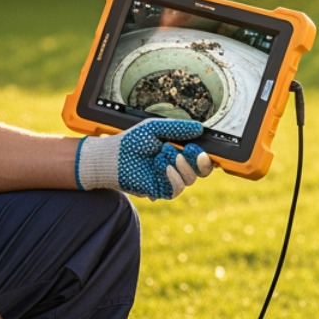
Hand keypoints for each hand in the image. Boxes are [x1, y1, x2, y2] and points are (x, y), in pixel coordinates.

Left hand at [75, 118, 214, 199]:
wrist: (112, 156)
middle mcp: (177, 168)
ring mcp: (169, 180)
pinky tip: (163, 166)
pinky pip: (176, 189)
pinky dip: (172, 177)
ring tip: (164, 152)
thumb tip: (200, 127)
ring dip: (180, 165)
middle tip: (193, 150)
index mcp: (179, 152)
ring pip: (189, 179)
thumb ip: (178, 128)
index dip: (205, 154)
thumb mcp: (156, 128)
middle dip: (200, 161)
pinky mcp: (160, 191)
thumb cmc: (132, 141)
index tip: (201, 146)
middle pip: (202, 171)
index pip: (201, 157)